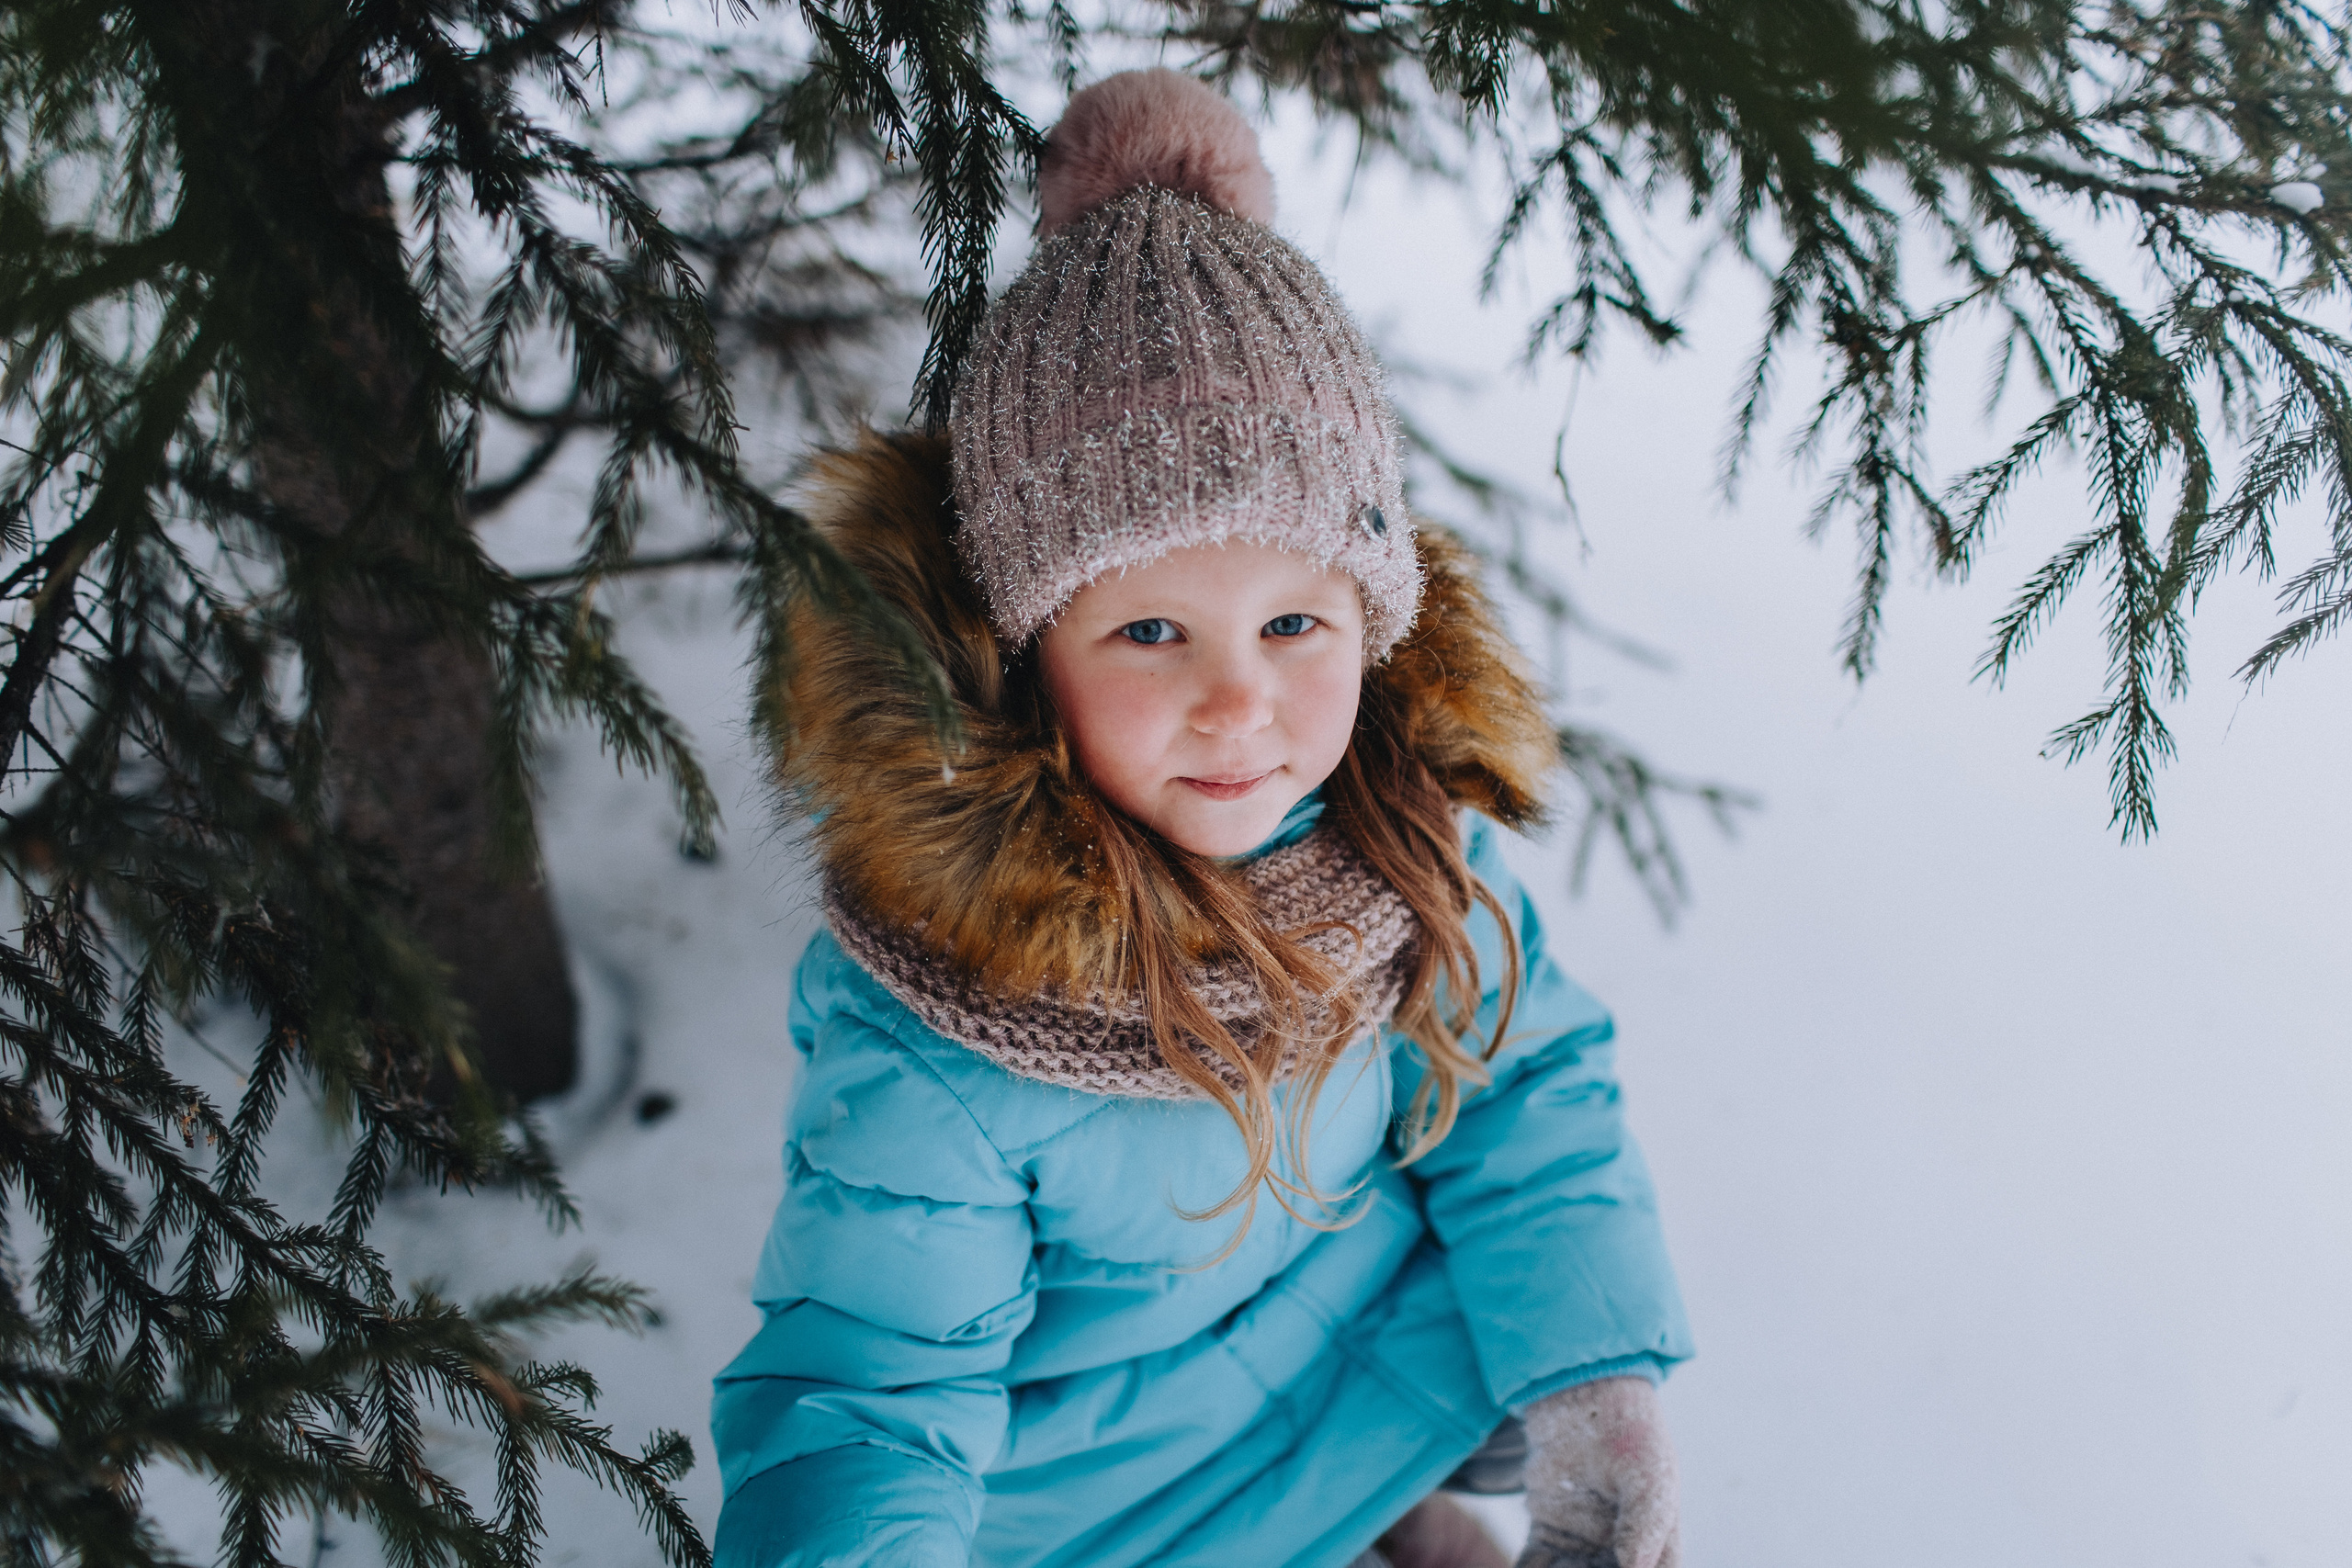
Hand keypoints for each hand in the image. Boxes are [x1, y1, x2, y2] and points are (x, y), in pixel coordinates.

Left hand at [1512, 1376, 1678, 1567]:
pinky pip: (1536, 1563)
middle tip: (1572, 1566)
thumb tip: (1633, 1567)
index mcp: (1655, 1544)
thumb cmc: (1630, 1434)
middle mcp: (1620, 1552)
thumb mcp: (1648, 1475)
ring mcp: (1583, 1544)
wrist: (1585, 1398)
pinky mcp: (1549, 1530)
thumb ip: (1643, 1523)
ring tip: (1553, 1567)